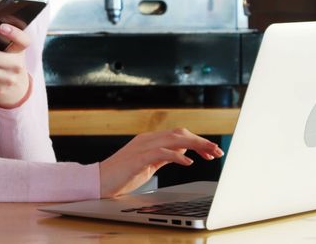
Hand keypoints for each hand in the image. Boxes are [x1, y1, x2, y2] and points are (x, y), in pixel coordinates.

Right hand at [99, 129, 223, 197]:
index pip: (179, 135)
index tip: (212, 151)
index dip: (197, 141)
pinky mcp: (138, 158)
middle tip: (217, 150)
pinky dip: (177, 156)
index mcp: (150, 140)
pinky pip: (161, 152)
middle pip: (180, 133)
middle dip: (201, 141)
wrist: (97, 181)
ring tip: (210, 153)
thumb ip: (163, 156)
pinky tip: (188, 162)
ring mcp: (142, 147)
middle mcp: (147, 139)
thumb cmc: (121, 176)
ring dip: (195, 145)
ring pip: (174, 139)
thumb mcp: (148, 165)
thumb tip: (182, 151)